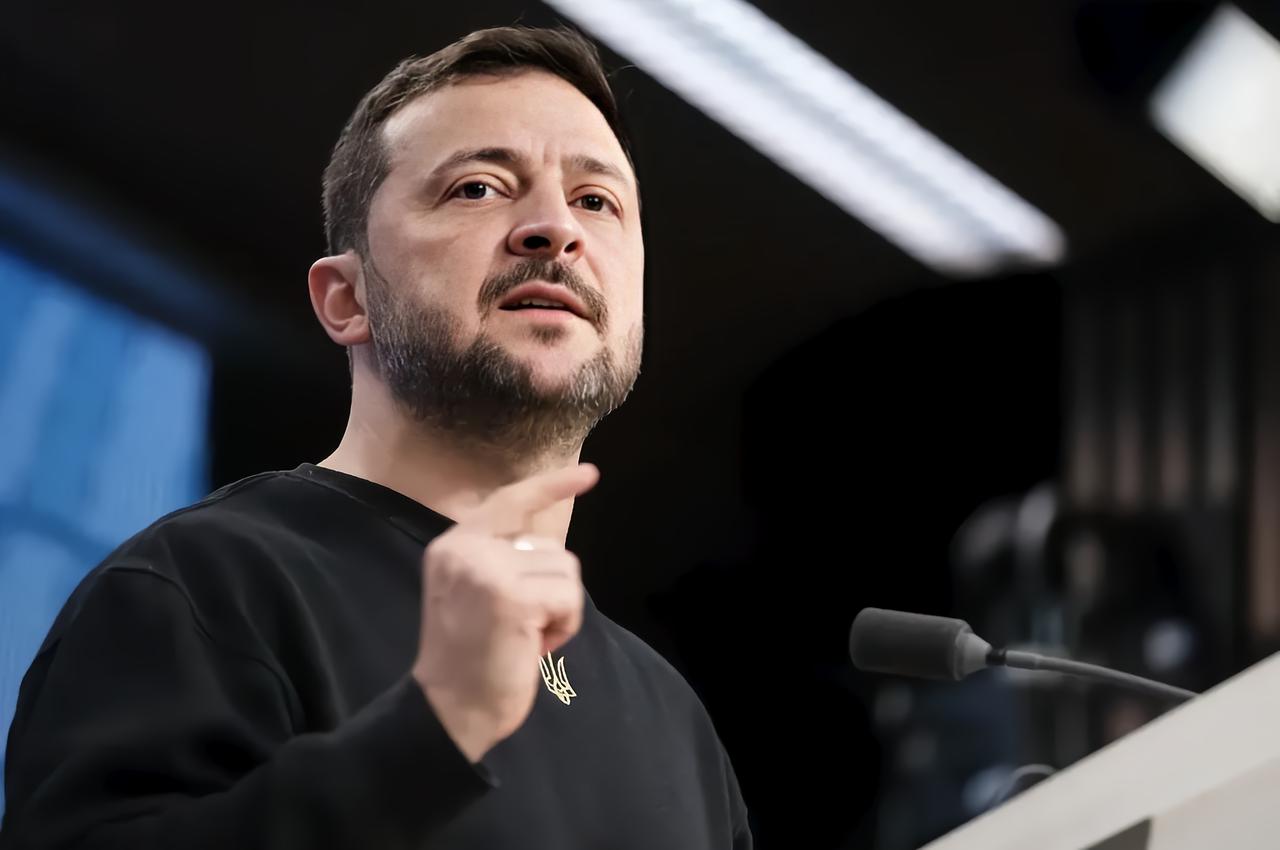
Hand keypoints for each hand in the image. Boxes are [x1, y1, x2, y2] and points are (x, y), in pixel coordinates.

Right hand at [411, 463, 598, 761]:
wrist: (450, 710)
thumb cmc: (470, 660)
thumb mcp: (476, 594)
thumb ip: (503, 561)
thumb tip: (551, 548)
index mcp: (454, 545)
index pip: (509, 502)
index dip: (551, 486)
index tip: (590, 474)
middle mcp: (466, 548)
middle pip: (551, 547)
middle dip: (551, 590)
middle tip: (519, 628)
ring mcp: (488, 570)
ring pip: (566, 571)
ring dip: (559, 610)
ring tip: (525, 637)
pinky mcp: (513, 597)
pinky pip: (569, 597)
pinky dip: (564, 627)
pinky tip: (534, 646)